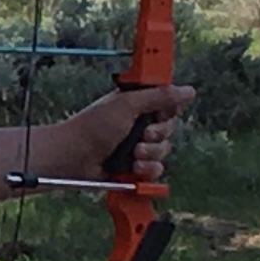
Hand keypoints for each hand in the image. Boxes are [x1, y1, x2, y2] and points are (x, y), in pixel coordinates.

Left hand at [56, 85, 193, 181]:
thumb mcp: (127, 104)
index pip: (169, 105)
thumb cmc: (91, 127)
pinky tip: (133, 168)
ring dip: (150, 153)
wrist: (71, 158)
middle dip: (158, 134)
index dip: (168, 111)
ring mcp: (136, 146)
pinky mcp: (133, 167)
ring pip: (164, 150)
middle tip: (141, 134)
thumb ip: (158, 96)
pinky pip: (155, 170)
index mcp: (137, 104)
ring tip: (133, 153)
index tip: (159, 114)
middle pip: (169, 129)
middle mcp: (138, 124)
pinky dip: (147, 170)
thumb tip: (188, 90)